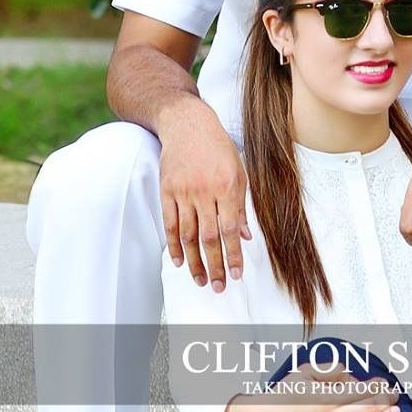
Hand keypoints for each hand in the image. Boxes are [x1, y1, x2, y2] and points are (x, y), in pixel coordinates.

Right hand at [159, 99, 252, 290]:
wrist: (187, 124)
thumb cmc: (218, 148)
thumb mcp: (239, 172)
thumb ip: (241, 206)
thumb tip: (244, 236)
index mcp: (227, 186)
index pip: (230, 229)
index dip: (233, 255)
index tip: (236, 274)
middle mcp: (205, 191)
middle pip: (209, 237)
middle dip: (214, 265)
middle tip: (218, 286)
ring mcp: (184, 191)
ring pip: (188, 235)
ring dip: (195, 261)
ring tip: (200, 279)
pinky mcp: (167, 191)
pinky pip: (170, 224)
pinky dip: (174, 245)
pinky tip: (180, 261)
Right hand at [221, 367, 400, 411]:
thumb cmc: (284, 397)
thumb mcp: (303, 373)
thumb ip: (329, 370)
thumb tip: (350, 375)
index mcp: (325, 397)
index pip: (361, 390)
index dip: (378, 385)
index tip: (384, 382)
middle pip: (367, 409)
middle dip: (386, 400)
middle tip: (394, 395)